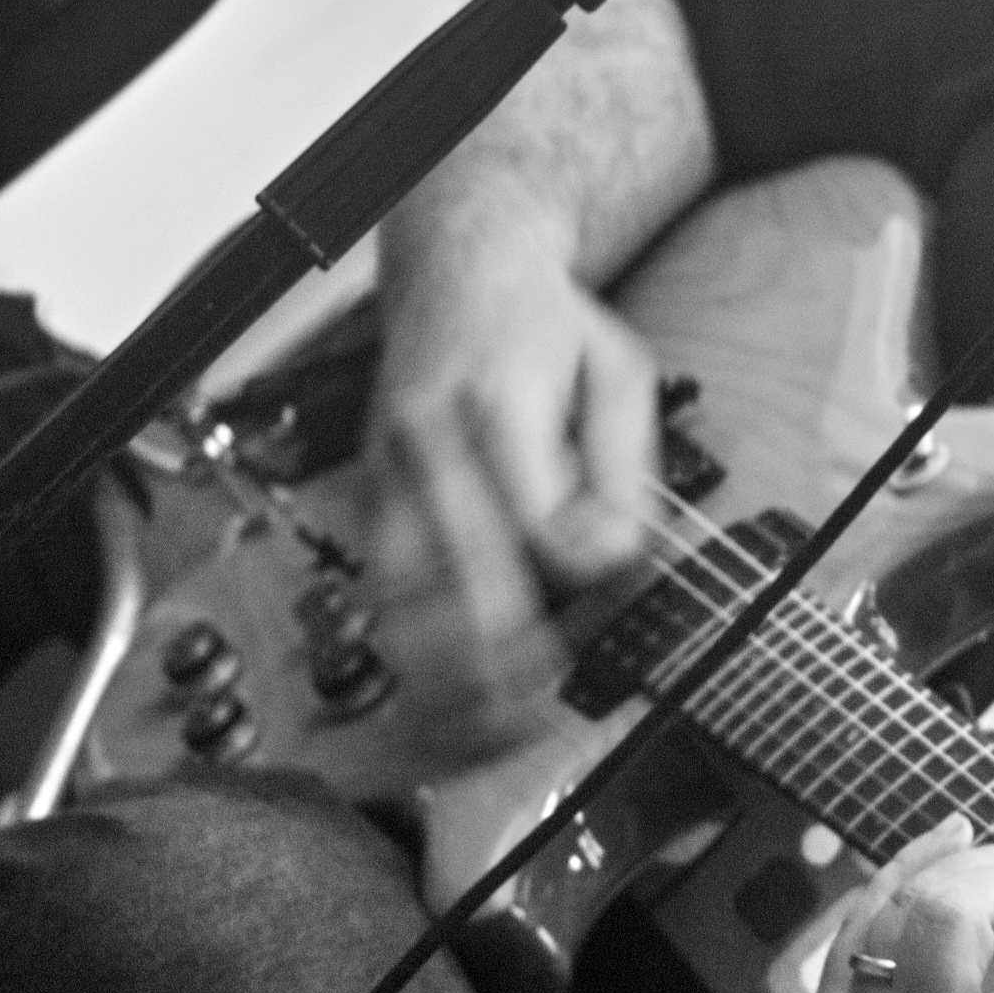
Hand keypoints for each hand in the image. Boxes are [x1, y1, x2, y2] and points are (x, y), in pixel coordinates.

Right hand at [363, 205, 658, 754]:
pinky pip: (380, 592)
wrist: (458, 264)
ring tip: (497, 728)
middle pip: (459, 573)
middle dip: (508, 655)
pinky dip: (412, 653)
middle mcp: (428, 438)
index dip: (577, 566)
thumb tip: (606, 558)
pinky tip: (449, 698)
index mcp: (499, 399)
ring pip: (402, 597)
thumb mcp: (621, 372)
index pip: (533, 513)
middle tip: (547, 708)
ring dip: (449, 674)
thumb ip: (624, 466)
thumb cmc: (551, 326)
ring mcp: (387, 470)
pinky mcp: (369, 494)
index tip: (609, 583)